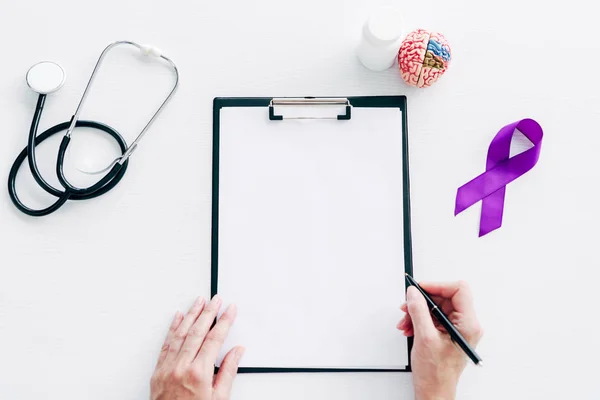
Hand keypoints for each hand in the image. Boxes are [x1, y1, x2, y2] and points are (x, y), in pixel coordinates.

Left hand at [151, 296, 244, 399]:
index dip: (224, 322)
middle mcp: (181, 367)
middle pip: (197, 332)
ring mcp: (167, 368)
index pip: (214, 339)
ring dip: (191, 315)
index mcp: (199, 373)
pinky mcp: (158, 372)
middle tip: (216, 299)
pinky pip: (166, 344)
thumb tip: (236, 352)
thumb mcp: (219, 399)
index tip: (230, 310)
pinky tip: (178, 317)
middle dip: (209, 312)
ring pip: (180, 334)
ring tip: (199, 301)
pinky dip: (172, 329)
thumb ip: (228, 372)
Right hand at [397, 281, 482, 399]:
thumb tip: (414, 293)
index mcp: (468, 324)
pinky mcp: (448, 333)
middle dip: (423, 301)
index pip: (459, 290)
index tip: (420, 289)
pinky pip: (433, 317)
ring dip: (418, 311)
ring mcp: (457, 329)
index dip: (437, 286)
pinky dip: (419, 319)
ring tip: (406, 321)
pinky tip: (409, 327)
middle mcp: (466, 325)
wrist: (434, 390)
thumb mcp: (424, 337)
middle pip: (445, 297)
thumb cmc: (436, 373)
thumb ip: (419, 311)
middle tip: (408, 306)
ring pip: (436, 307)